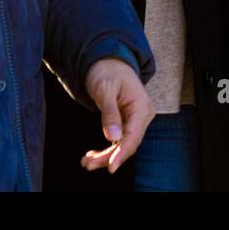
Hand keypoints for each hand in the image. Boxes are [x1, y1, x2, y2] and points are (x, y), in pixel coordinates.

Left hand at [80, 57, 155, 173]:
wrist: (108, 62)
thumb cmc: (107, 71)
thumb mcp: (105, 89)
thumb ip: (109, 112)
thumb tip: (112, 137)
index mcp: (141, 106)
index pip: (133, 135)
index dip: (122, 153)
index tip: (111, 167)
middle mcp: (142, 115)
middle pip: (128, 143)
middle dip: (109, 157)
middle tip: (87, 164)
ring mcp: (136, 119)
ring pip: (123, 145)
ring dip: (105, 156)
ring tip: (86, 162)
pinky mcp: (128, 122)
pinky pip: (120, 140)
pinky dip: (107, 149)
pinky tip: (92, 154)